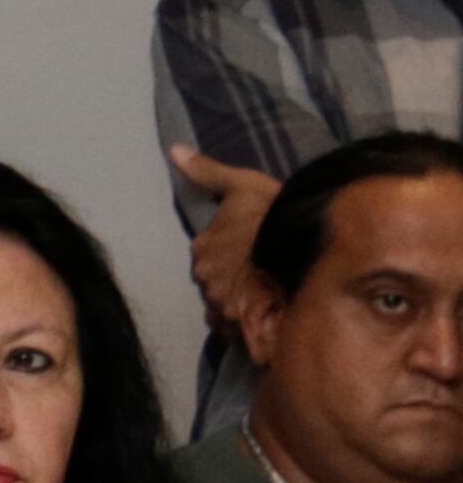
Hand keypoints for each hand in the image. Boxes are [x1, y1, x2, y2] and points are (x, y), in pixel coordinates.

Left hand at [171, 146, 280, 329]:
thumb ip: (207, 173)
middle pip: (217, 286)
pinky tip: (269, 316)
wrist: (309, 241)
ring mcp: (223, 303)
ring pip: (227, 309)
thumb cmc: (276, 210)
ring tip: (269, 297)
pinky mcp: (242, 325)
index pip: (210, 261)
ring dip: (242, 305)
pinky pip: (238, 331)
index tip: (251, 256)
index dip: (231, 259)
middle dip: (234, 283)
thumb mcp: (243, 185)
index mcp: (202, 249)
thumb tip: (173, 151)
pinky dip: (248, 327)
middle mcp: (205, 279)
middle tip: (262, 275)